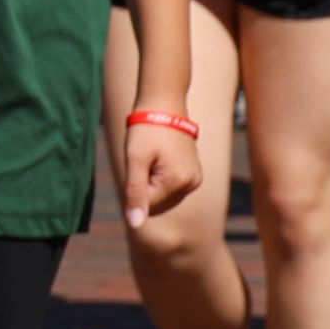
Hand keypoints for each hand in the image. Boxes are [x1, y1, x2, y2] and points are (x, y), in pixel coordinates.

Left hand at [120, 107, 201, 225]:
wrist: (164, 104)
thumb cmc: (146, 130)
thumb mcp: (135, 160)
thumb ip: (135, 193)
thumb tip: (135, 225)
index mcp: (178, 183)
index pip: (147, 206)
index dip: (135, 188)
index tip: (138, 163)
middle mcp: (192, 184)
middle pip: (157, 203)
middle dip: (144, 186)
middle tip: (145, 159)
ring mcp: (195, 179)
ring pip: (163, 196)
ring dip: (151, 182)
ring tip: (153, 156)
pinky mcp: (193, 173)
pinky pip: (170, 187)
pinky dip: (159, 178)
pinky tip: (159, 158)